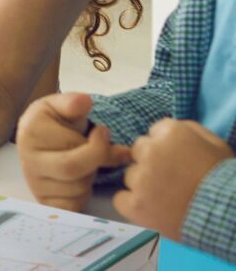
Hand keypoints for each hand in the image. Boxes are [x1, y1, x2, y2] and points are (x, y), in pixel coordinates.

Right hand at [17, 93, 130, 211]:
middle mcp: (28, 159)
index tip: (104, 131)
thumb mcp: (60, 105)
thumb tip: (85, 101)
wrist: (38, 139)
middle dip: (96, 162)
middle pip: (72, 170)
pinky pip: (73, 207)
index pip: (72, 147)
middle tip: (103, 151)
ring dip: (91, 177)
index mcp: (31, 132)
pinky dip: (84, 197)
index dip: (97, 143)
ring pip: (77, 190)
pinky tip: (80, 180)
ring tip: (86, 162)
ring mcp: (35, 184)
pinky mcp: (44, 202)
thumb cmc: (53, 121)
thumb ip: (73, 102)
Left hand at [115, 118, 233, 239]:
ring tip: (165, 198)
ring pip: (130, 175)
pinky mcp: (137, 205)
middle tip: (170, 180)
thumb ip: (187, 129)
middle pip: (138, 152)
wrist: (230, 217)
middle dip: (151, 163)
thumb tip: (165, 128)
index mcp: (170, 133)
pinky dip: (131, 204)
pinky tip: (149, 209)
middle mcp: (151, 151)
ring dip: (143, 184)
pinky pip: (120, 199)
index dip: (165, 148)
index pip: (153, 133)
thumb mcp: (214, 144)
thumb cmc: (223, 179)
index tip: (176, 161)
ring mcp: (142, 178)